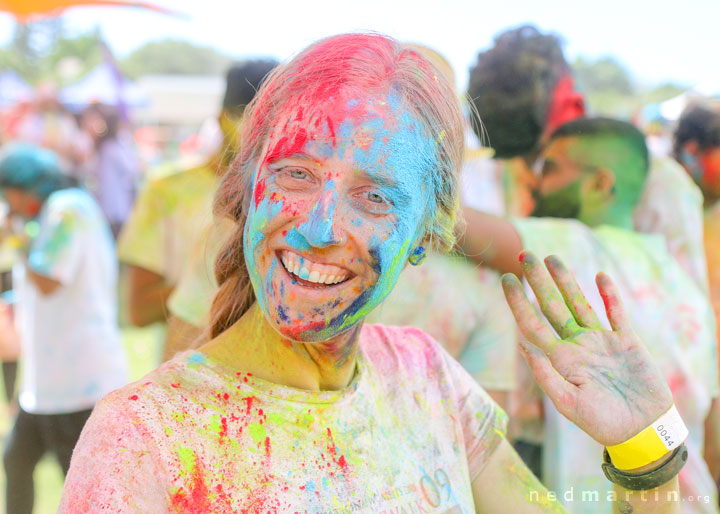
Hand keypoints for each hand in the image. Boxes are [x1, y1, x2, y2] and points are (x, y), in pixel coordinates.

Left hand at [501, 251, 672, 445]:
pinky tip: (599, 276)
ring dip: (567, 281)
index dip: (518, 302)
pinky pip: (616, 313)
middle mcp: (577, 345)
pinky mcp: (627, 342)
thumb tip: (523, 346)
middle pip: (552, 306)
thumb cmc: (603, 423)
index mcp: (560, 359)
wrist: (642, 432)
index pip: (532, 324)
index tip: (506, 279)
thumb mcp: (568, 403)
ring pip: (579, 303)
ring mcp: (601, 341)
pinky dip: (609, 295)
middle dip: (538, 281)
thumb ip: (546, 374)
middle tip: (525, 254)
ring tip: (552, 257)